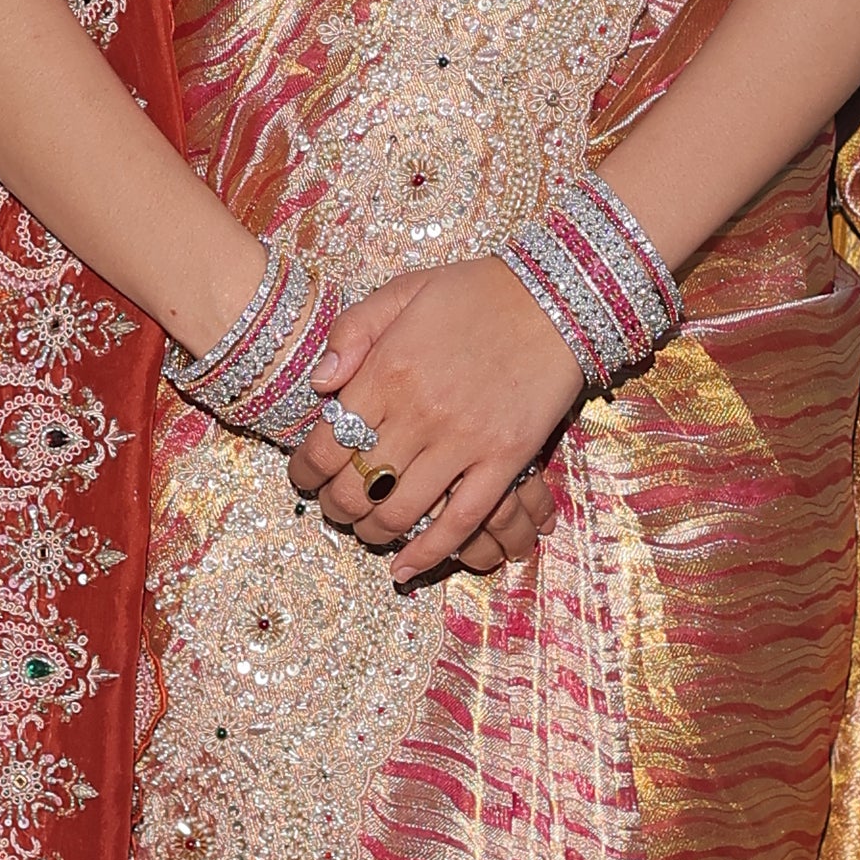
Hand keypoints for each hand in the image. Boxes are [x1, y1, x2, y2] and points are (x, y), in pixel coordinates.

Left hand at [290, 259, 583, 586]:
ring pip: (400, 512)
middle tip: (335, 508)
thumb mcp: (401, 291)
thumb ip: (351, 332)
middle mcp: (418, 413)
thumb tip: (319, 384)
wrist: (555, 297)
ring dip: (373, 532)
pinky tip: (406, 568)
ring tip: (368, 530)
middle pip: (356, 486)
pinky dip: (428, 553)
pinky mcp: (504, 461)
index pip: (326, 443)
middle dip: (335, 508)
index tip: (304, 478)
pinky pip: (459, 521)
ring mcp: (463, 442)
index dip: (305, 472)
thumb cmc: (473, 293)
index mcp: (386, 371)